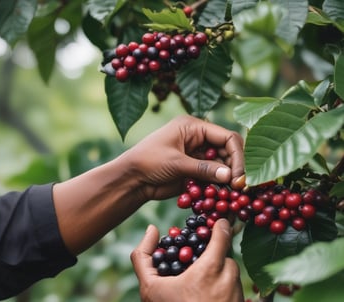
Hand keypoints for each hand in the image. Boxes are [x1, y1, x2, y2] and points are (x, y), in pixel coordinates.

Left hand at [122, 115, 244, 201]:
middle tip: (238, 187)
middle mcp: (198, 139)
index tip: (240, 175)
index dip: (237, 155)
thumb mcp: (176, 162)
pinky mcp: (194, 171)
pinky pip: (212, 177)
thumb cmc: (148, 161)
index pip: (226, 137)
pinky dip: (215, 186)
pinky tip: (216, 196)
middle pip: (227, 151)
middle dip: (233, 168)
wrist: (131, 179)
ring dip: (225, 180)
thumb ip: (203, 169)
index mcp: (194, 127)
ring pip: (221, 166)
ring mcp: (197, 156)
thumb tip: (230, 176)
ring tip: (229, 193)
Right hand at [131, 219, 244, 301]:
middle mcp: (228, 282)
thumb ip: (144, 255)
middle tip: (201, 263)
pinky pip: (237, 292)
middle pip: (228, 257)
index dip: (220, 226)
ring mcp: (237, 298)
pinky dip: (226, 290)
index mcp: (209, 270)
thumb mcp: (149, 287)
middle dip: (216, 257)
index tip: (218, 222)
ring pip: (233, 276)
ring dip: (221, 275)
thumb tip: (151, 229)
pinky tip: (209, 298)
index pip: (223, 236)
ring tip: (202, 287)